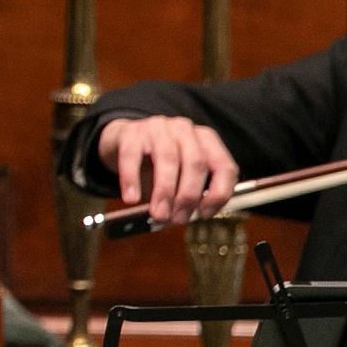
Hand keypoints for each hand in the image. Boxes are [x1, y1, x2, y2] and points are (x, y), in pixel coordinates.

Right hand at [98, 114, 240, 225]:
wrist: (121, 142)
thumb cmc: (155, 163)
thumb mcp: (180, 175)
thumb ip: (190, 192)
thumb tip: (187, 216)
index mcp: (206, 140)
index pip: (224, 167)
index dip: (219, 194)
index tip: (205, 214)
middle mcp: (185, 130)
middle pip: (196, 163)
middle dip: (188, 196)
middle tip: (178, 218)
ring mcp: (158, 127)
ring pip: (168, 159)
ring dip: (164, 192)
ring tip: (159, 214)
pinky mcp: (130, 132)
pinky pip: (132, 156)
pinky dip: (132, 180)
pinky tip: (131, 198)